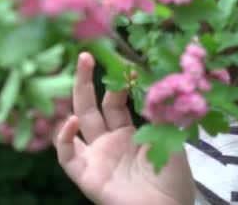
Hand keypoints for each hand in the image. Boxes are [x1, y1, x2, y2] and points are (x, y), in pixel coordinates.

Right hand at [54, 53, 194, 204]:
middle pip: (90, 105)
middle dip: (86, 80)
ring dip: (74, 97)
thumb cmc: (173, 182)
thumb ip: (160, 114)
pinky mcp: (84, 174)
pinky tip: (71, 121)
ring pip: (76, 122)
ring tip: (78, 71)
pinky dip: (64, 138)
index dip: (117, 84)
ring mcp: (94, 157)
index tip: (124, 66)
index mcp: (126, 133)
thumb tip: (155, 81)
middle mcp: (106, 141)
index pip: (114, 102)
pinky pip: (66, 155)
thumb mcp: (170, 140)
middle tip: (85, 55)